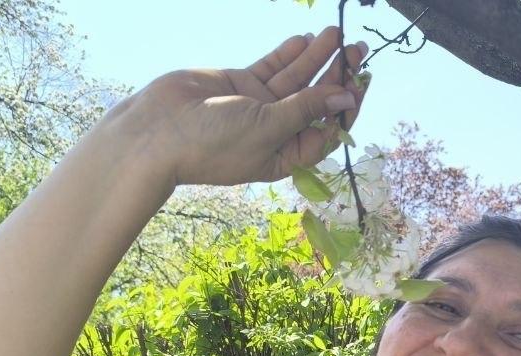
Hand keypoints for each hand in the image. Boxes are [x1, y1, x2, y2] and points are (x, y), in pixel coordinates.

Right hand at [132, 26, 368, 187]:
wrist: (158, 132)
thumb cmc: (213, 143)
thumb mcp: (267, 127)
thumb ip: (306, 109)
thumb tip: (345, 97)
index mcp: (286, 155)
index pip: (326, 130)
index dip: (345, 107)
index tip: (361, 82)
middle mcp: (276, 132)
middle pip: (315, 100)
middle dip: (337, 75)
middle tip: (357, 50)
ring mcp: (259, 107)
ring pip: (296, 80)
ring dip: (317, 57)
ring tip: (337, 34)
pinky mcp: (241, 85)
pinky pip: (272, 68)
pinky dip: (288, 54)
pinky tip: (306, 39)